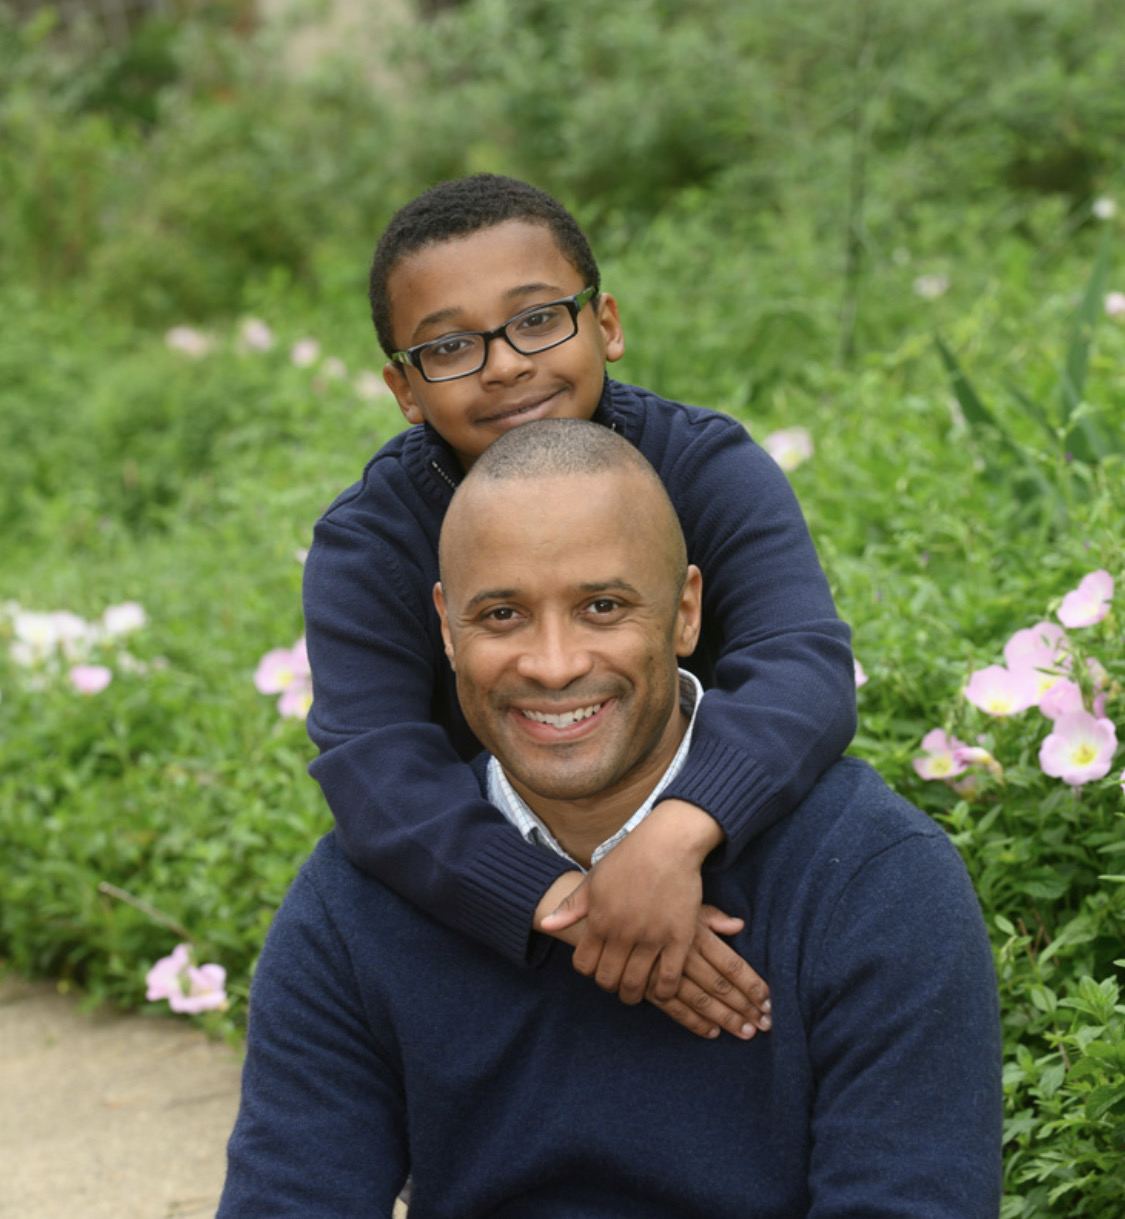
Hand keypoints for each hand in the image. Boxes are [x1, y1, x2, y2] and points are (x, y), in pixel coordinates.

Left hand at [540, 798, 722, 1002]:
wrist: (668, 843)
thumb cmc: (629, 858)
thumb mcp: (594, 879)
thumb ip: (571, 907)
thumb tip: (545, 925)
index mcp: (599, 919)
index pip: (584, 965)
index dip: (588, 971)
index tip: (598, 966)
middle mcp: (623, 932)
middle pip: (608, 979)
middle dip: (610, 985)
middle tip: (617, 981)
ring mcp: (652, 937)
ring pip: (636, 984)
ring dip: (632, 994)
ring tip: (636, 990)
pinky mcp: (679, 938)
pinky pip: (668, 979)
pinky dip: (662, 992)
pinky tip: (660, 989)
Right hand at [646, 905, 771, 1040]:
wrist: (609, 914)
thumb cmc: (654, 905)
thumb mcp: (683, 903)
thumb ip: (712, 917)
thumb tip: (739, 924)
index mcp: (695, 934)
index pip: (731, 964)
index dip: (751, 984)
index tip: (768, 1000)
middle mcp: (682, 955)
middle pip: (720, 986)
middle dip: (744, 1006)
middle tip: (764, 1023)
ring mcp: (663, 973)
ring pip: (700, 1000)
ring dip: (725, 1018)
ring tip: (746, 1032)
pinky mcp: (646, 986)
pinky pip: (674, 1009)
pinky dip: (694, 1022)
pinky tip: (712, 1032)